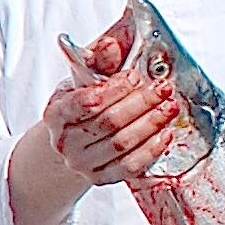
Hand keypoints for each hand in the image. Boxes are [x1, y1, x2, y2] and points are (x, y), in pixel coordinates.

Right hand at [40, 76, 180, 185]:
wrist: (74, 139)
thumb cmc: (82, 104)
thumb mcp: (84, 79)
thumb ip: (99, 62)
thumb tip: (110, 46)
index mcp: (55, 113)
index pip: (85, 102)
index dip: (114, 89)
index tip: (136, 76)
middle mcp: (65, 142)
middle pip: (108, 123)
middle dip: (140, 103)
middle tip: (162, 89)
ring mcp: (81, 164)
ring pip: (122, 145)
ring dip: (151, 124)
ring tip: (169, 107)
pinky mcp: (100, 179)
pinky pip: (130, 167)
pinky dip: (151, 149)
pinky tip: (165, 133)